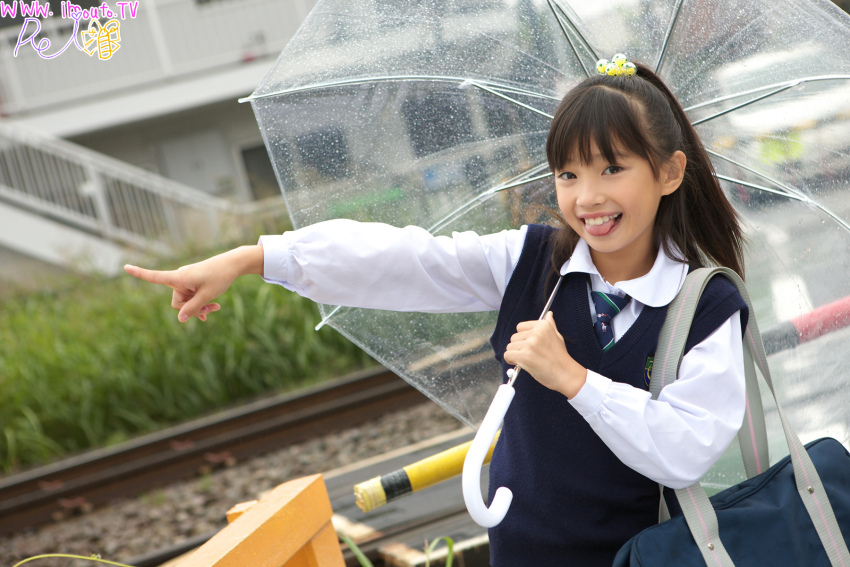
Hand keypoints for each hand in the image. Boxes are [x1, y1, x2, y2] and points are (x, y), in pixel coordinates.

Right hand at [124, 245, 262, 322]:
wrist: (233, 265)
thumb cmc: (220, 277)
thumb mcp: (207, 295)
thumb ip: (193, 308)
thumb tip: (180, 319)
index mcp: (180, 277)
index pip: (155, 277)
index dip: (140, 273)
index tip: (125, 267)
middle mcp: (180, 278)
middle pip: (177, 302)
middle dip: (191, 309)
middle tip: (209, 313)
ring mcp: (187, 281)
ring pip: (186, 301)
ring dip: (199, 306)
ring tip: (215, 308)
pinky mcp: (193, 282)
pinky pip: (192, 297)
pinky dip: (200, 302)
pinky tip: (213, 308)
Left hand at [503, 312, 587, 397]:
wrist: (566, 374)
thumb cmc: (560, 357)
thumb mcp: (557, 336)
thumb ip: (550, 324)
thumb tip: (549, 313)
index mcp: (543, 326)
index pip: (520, 327)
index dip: (523, 338)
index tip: (531, 345)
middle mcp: (536, 333)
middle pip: (514, 337)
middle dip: (519, 347)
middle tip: (532, 355)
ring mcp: (530, 344)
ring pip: (510, 347)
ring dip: (516, 354)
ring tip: (529, 360)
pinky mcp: (524, 356)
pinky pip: (507, 355)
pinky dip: (511, 361)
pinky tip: (522, 364)